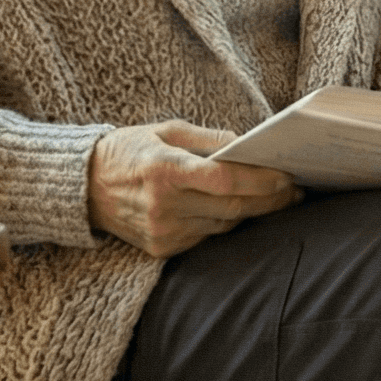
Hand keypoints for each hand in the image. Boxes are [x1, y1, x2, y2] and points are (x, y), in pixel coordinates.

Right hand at [86, 120, 300, 257]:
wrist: (85, 188)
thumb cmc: (130, 151)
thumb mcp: (166, 131)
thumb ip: (210, 139)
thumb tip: (249, 144)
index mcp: (164, 170)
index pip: (225, 180)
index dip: (261, 180)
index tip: (288, 175)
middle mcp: (163, 206)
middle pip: (232, 207)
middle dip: (270, 200)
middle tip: (295, 190)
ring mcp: (163, 232)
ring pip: (224, 225)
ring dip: (252, 212)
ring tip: (277, 198)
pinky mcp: (163, 249)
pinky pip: (207, 237)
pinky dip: (225, 222)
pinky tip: (240, 209)